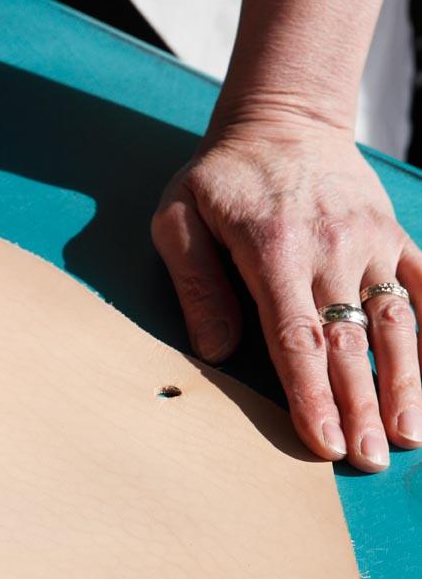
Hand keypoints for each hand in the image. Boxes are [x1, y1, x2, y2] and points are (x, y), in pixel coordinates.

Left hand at [151, 116, 421, 470]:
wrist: (283, 116)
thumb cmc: (221, 176)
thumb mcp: (179, 217)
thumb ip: (195, 283)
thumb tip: (217, 350)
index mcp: (275, 250)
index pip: (298, 338)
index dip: (312, 395)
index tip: (323, 442)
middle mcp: (331, 250)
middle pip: (350, 342)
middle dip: (360, 407)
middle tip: (369, 462)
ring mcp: (370, 242)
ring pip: (396, 322)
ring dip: (406, 381)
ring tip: (408, 435)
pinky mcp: (393, 235)